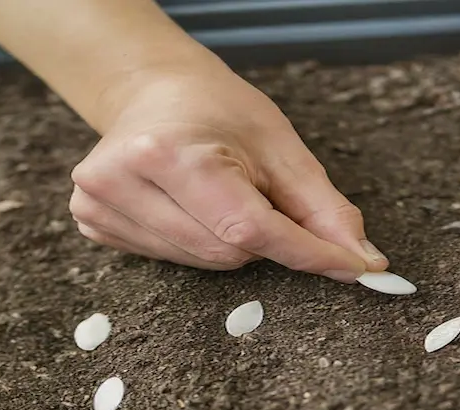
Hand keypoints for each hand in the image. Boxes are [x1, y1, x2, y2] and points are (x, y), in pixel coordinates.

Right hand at [69, 64, 388, 280]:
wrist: (152, 91)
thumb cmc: (219, 110)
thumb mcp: (281, 147)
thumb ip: (324, 209)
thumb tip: (364, 262)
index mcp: (168, 152)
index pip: (250, 228)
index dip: (309, 253)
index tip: (356, 269)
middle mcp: (120, 181)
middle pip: (228, 252)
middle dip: (265, 238)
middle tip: (262, 195)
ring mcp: (99, 207)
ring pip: (204, 263)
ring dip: (233, 242)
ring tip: (222, 193)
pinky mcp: (94, 225)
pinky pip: (175, 261)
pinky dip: (202, 244)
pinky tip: (191, 206)